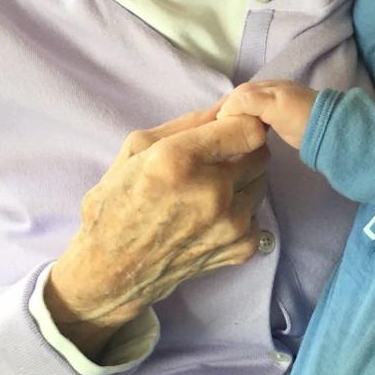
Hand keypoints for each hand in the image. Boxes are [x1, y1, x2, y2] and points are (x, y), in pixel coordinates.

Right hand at [46, 104, 268, 358]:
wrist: (113, 269)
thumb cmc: (117, 202)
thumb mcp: (138, 147)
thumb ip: (188, 122)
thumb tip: (230, 104)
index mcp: (179, 160)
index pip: (249, 128)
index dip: (239, 125)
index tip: (226, 130)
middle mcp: (211, 192)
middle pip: (261, 154)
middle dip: (241, 152)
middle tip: (214, 162)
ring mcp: (230, 224)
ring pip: (261, 182)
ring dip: (241, 182)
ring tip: (207, 193)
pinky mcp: (241, 247)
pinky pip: (256, 213)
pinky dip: (239, 212)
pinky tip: (209, 218)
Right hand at [217, 80, 318, 150]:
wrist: (328, 129)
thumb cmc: (299, 115)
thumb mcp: (272, 104)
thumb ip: (248, 102)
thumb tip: (225, 111)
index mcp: (267, 87)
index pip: (238, 93)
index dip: (226, 105)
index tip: (215, 123)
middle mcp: (270, 93)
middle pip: (243, 100)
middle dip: (230, 111)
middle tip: (218, 130)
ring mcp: (276, 107)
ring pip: (250, 110)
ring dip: (238, 119)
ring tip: (228, 133)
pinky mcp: (280, 121)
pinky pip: (258, 119)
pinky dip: (248, 124)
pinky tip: (245, 133)